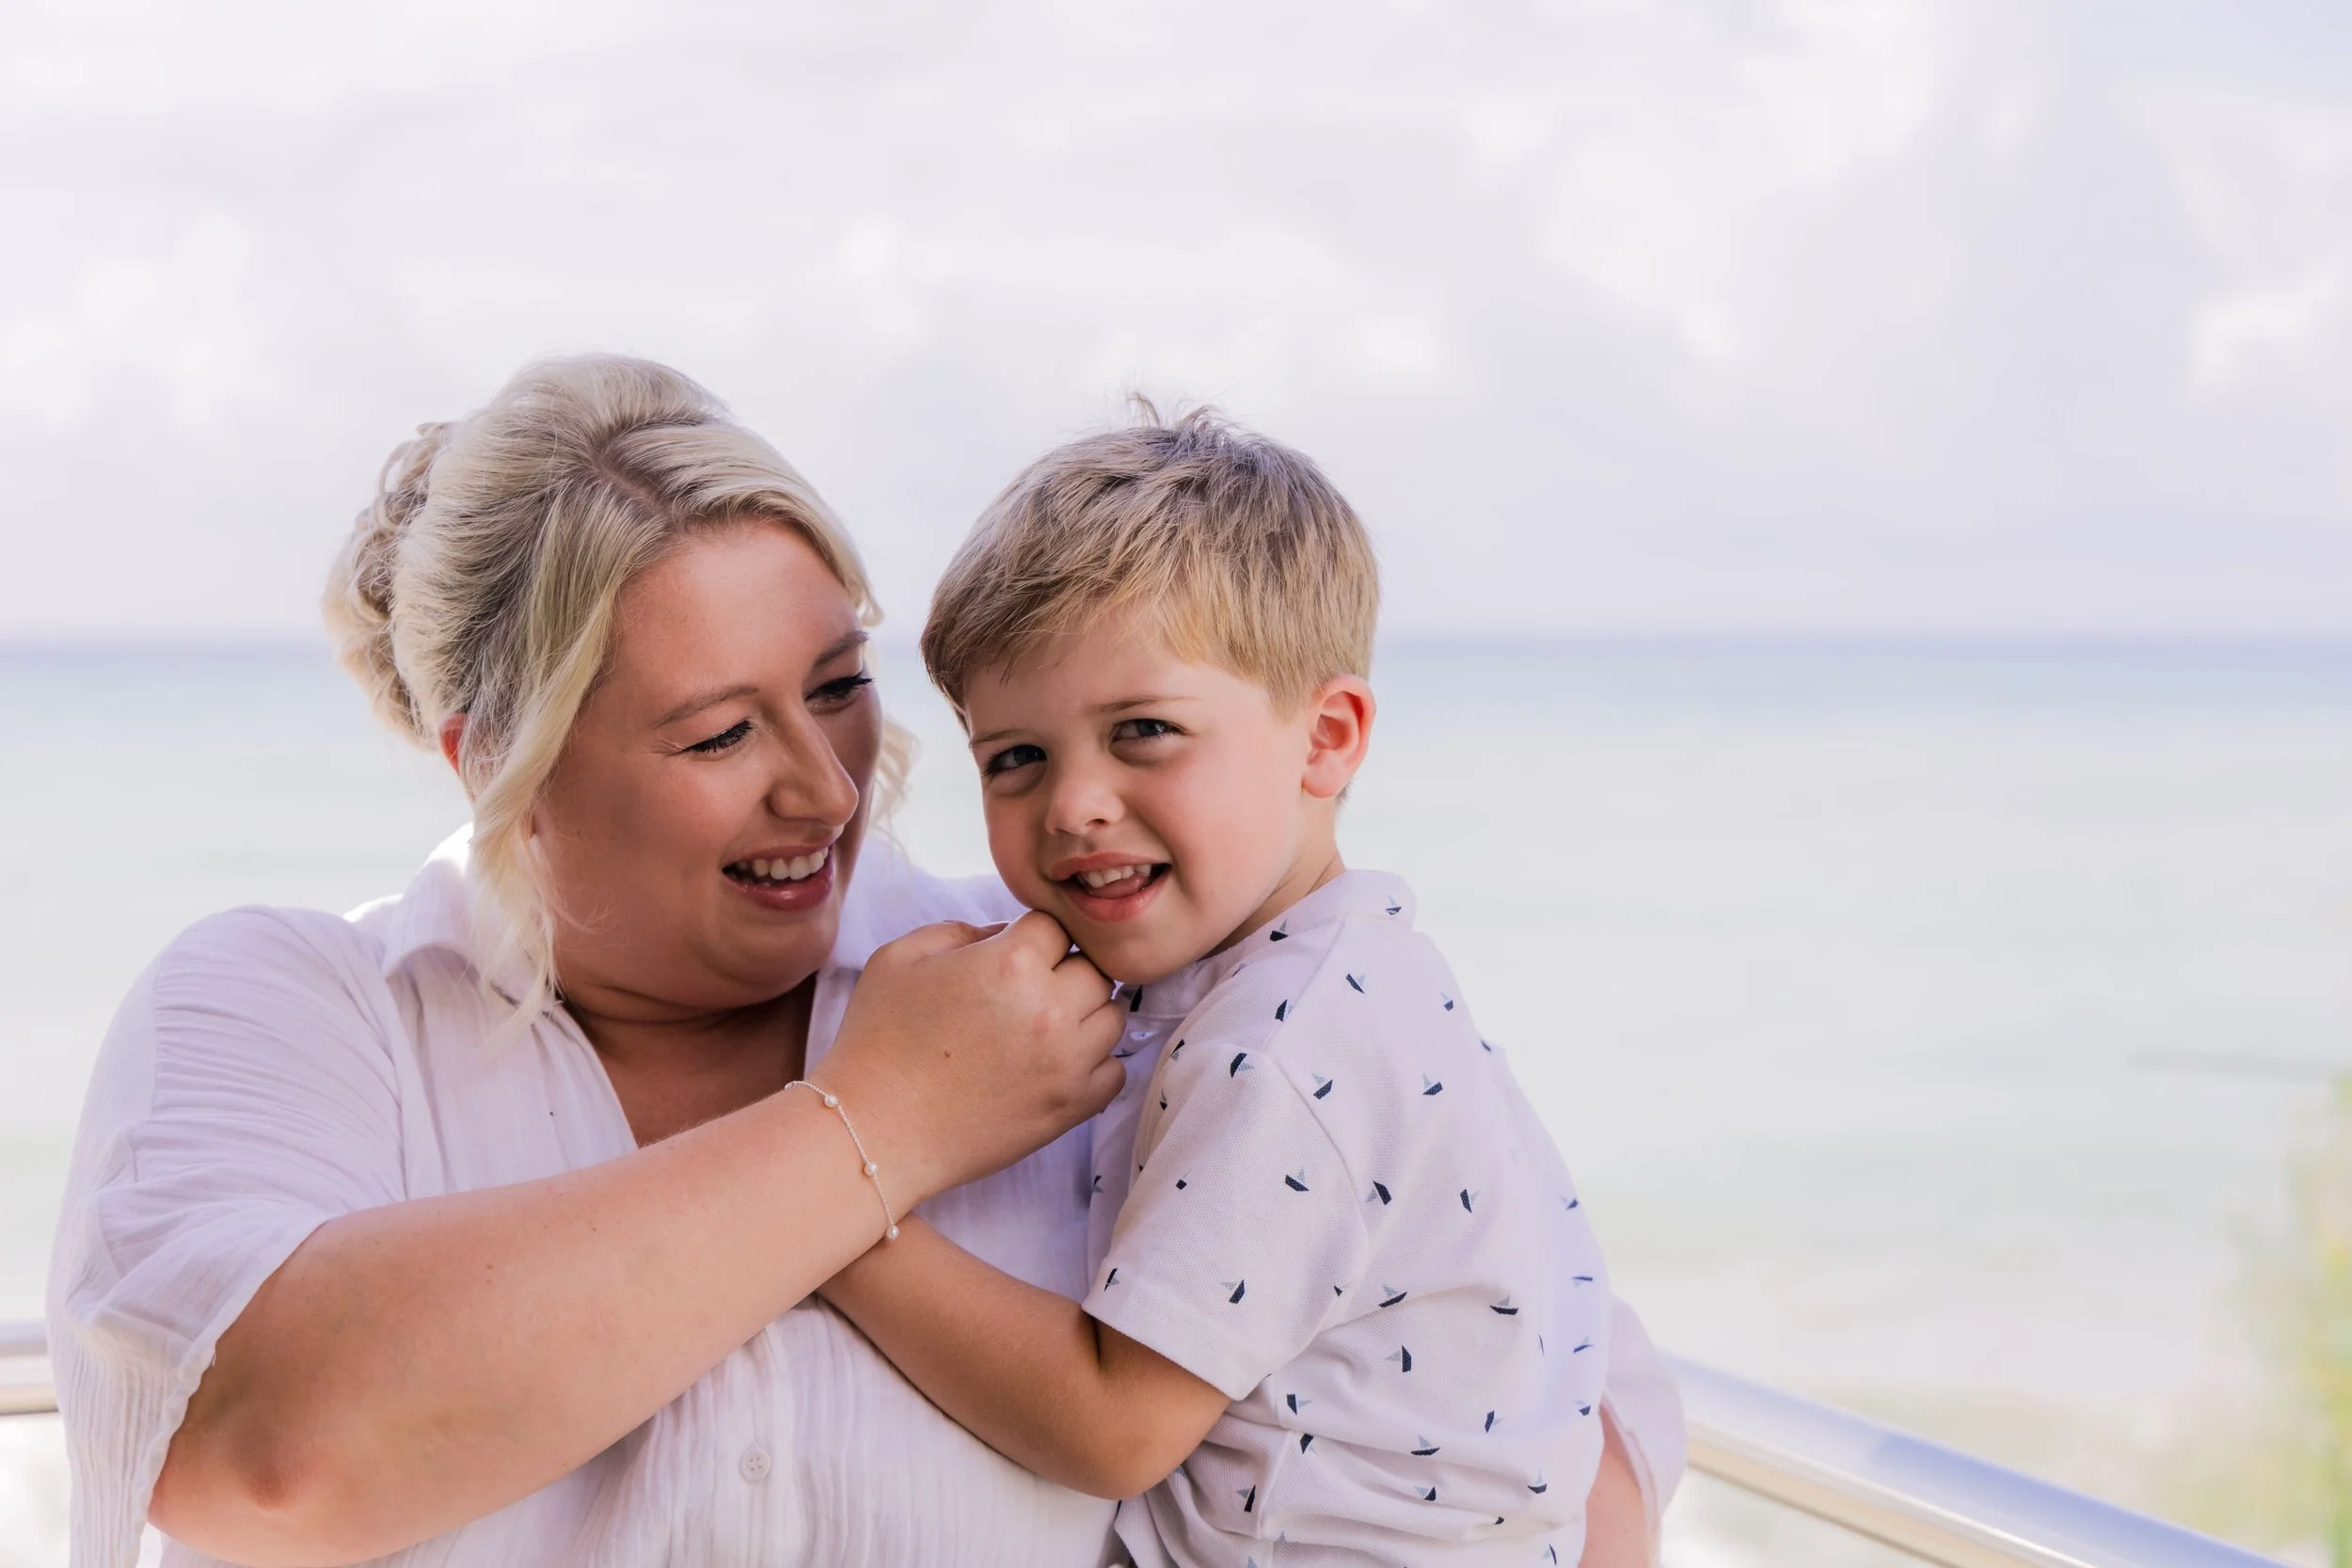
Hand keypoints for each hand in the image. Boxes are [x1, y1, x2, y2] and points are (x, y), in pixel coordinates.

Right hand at [814, 911, 1126, 1203]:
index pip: (1055, 926)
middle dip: (1063, 973)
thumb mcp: (900, 957)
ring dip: (1084, 1015)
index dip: (1033, 938)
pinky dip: (1095, 1065)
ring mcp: (1068, 1061)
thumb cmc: (877, 1041)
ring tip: (1043, 1030)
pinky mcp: (1071, 1106)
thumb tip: (1004, 934)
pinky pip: (1114, 1072)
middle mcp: (1050, 1007)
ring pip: (1111, 1016)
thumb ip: (960, 930)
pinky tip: (1057, 1065)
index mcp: (1011, 961)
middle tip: (1026, 995)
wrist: (873, 1130)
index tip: (1013, 956)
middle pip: (1093, 969)